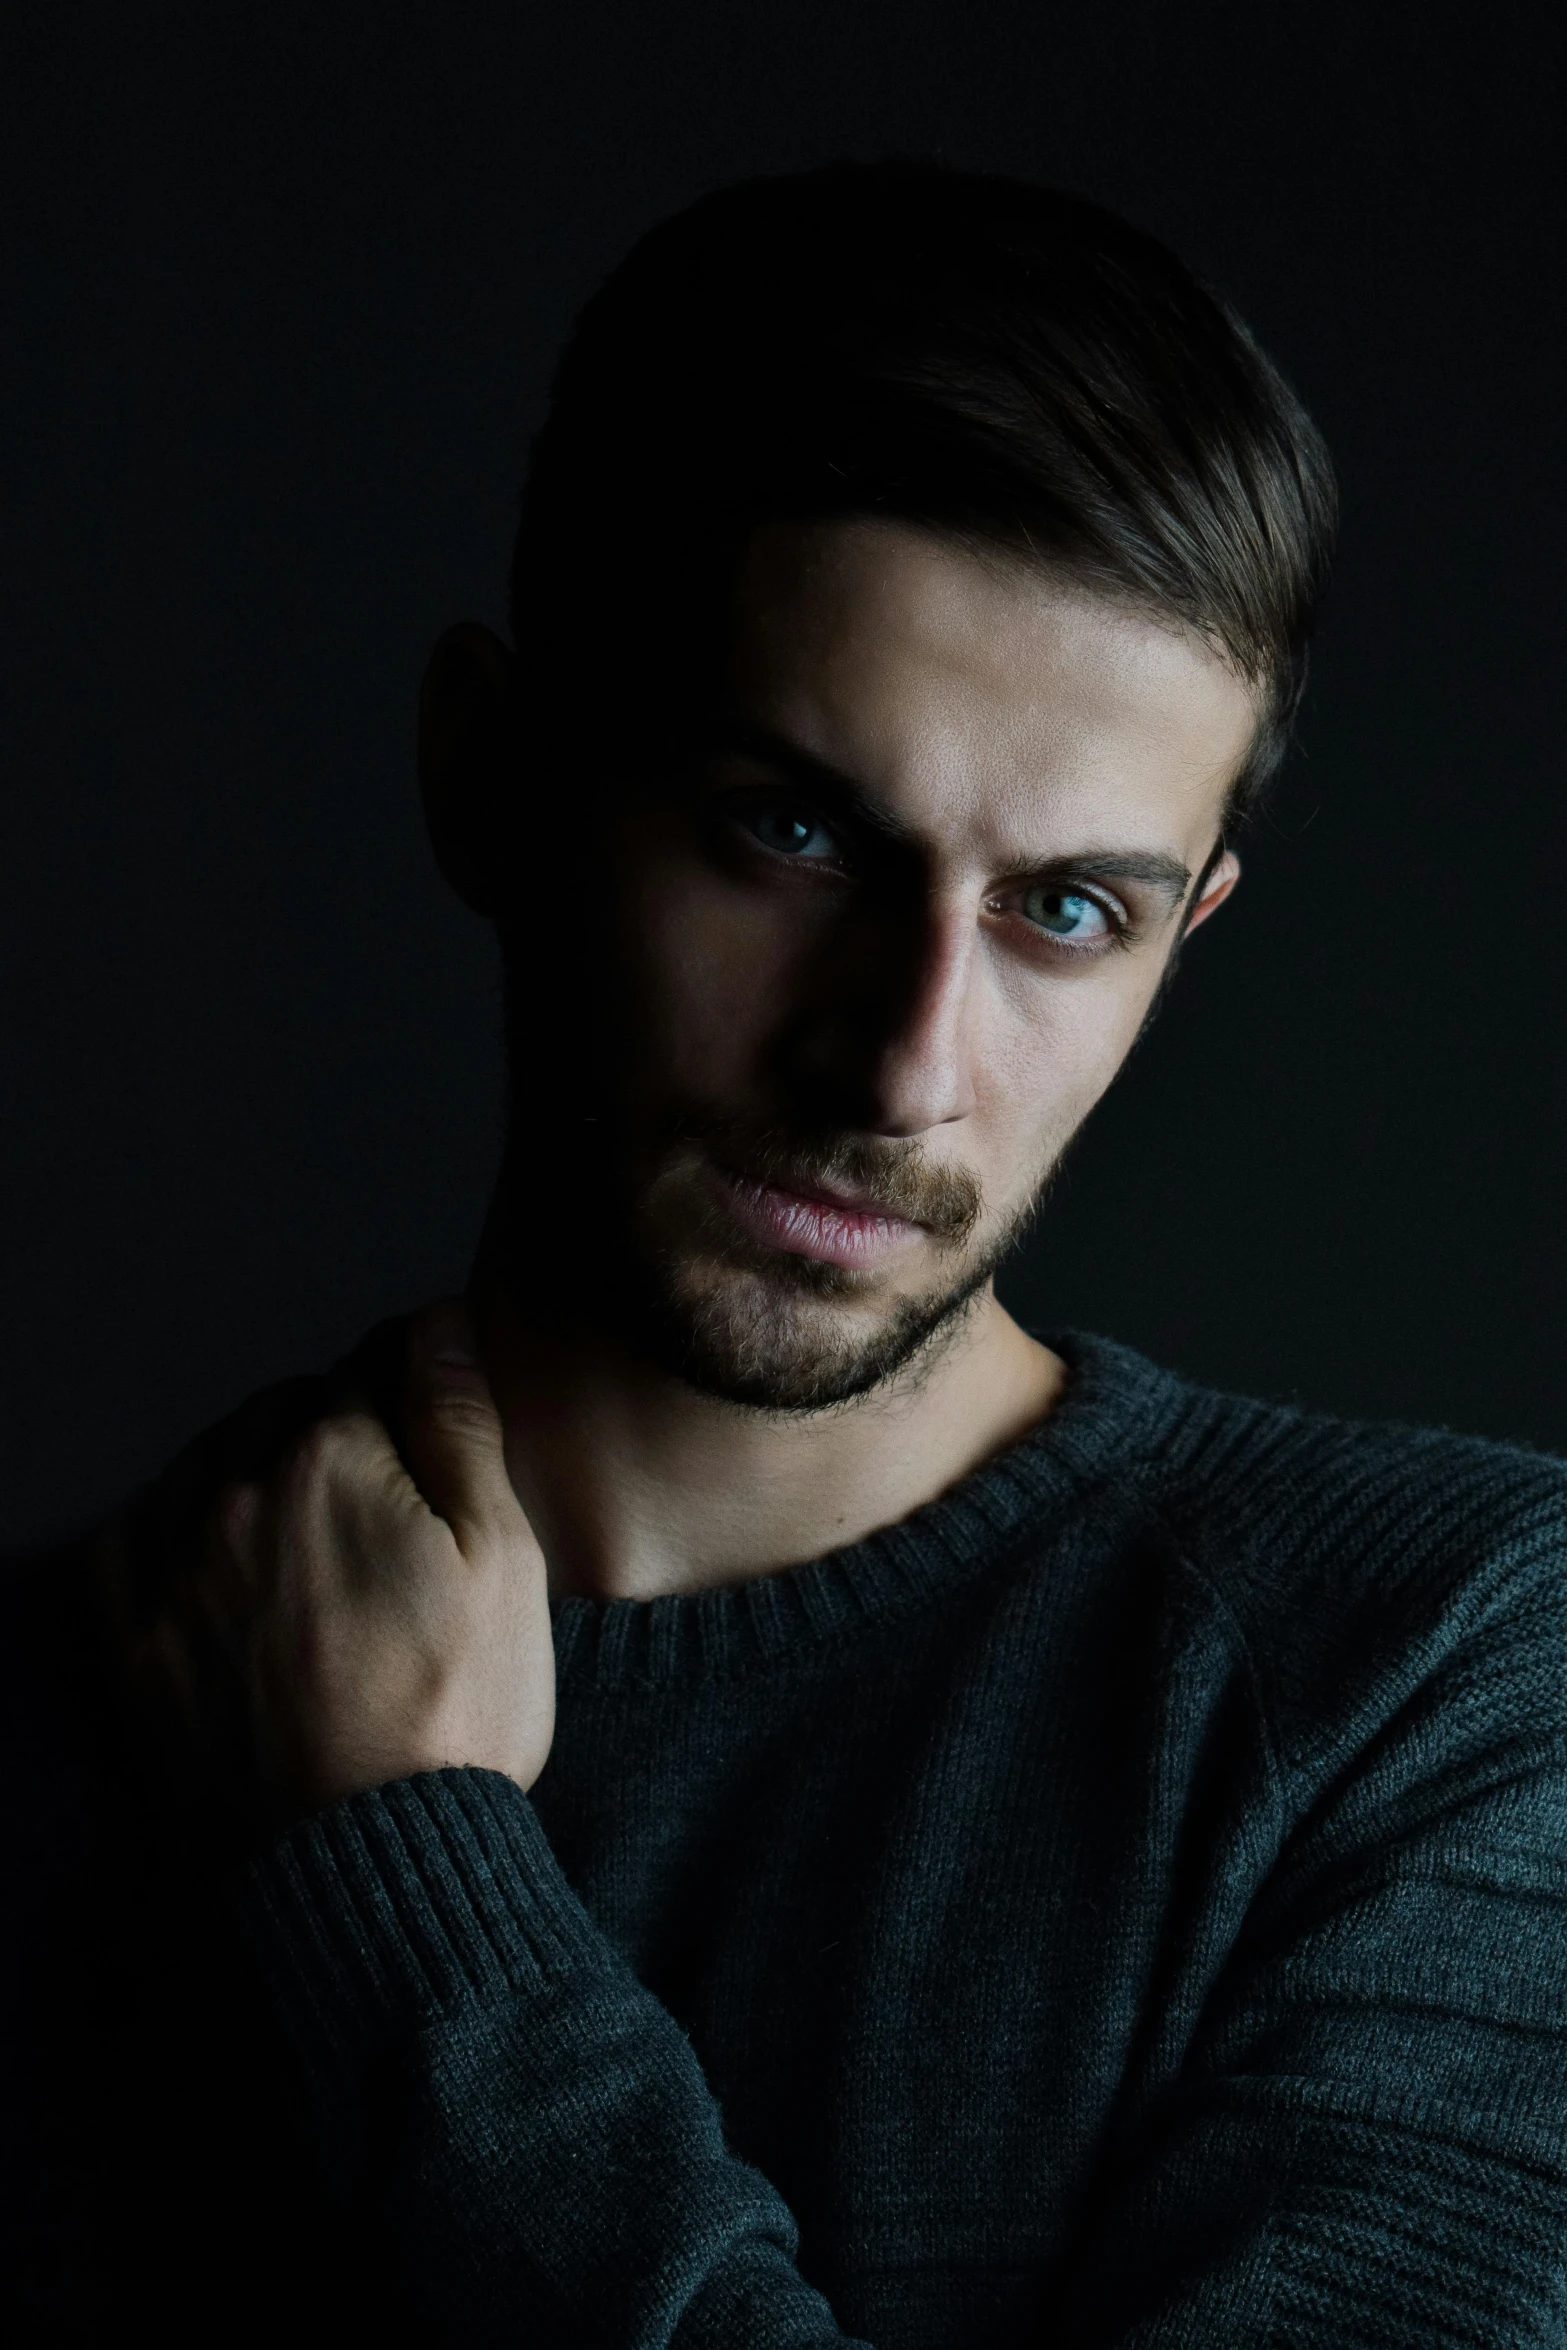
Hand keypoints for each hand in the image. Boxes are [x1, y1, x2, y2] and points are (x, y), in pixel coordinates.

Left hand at [110, 1301, 555, 1820]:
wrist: (362, 1866)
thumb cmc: (451, 1716)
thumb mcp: (503, 1559)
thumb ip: (459, 1423)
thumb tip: (437, 1321)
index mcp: (328, 1456)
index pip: (375, 1364)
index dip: (419, 1392)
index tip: (437, 1435)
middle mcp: (227, 1491)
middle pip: (287, 1410)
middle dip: (339, 1434)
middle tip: (392, 1510)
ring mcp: (165, 1565)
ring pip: (211, 1463)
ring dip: (258, 1476)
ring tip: (321, 1551)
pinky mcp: (125, 1637)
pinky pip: (137, 1535)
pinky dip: (179, 1532)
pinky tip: (231, 1573)